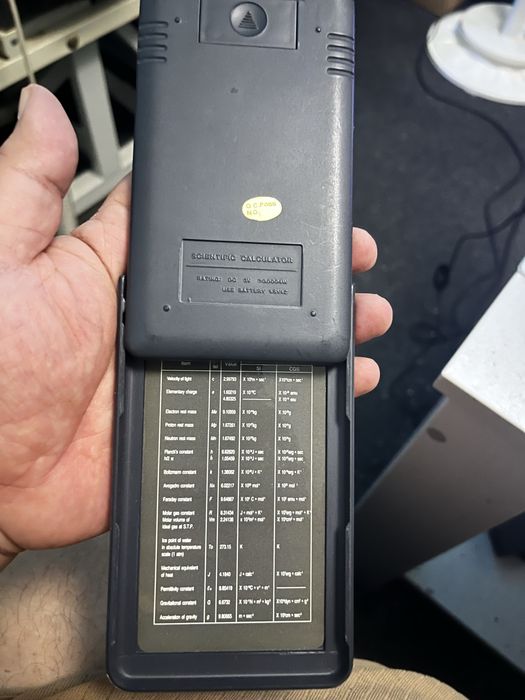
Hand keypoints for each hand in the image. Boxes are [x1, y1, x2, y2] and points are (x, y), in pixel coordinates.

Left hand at [0, 86, 390, 563]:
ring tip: (362, 312)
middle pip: (250, 283)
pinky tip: (337, 380)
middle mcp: (163, 320)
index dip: (249, 207)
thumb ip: (30, 188)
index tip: (300, 193)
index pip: (199, 225)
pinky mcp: (194, 415)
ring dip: (319, 326)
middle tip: (348, 254)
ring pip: (267, 340)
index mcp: (125, 275)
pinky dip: (304, 389)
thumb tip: (44, 110)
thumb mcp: (7, 261)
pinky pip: (261, 399)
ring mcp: (184, 369)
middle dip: (307, 267)